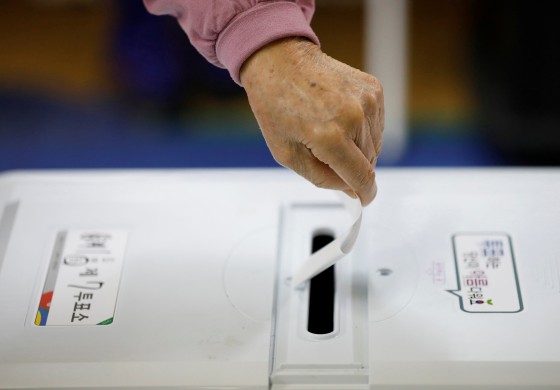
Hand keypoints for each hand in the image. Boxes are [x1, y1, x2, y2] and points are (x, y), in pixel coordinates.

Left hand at [240, 38, 383, 205]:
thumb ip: (322, 178)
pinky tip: (339, 117)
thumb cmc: (277, 105)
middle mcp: (353, 117)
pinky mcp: (373, 89)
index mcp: (329, 136)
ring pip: (375, 144)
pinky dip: (362, 128)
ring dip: (357, 147)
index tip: (364, 198)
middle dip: (351, 166)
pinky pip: (376, 124)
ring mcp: (366, 100)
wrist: (280, 63)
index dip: (365, 193)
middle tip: (325, 151)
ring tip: (330, 129)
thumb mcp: (287, 154)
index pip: (361, 177)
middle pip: (369, 162)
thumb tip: (350, 190)